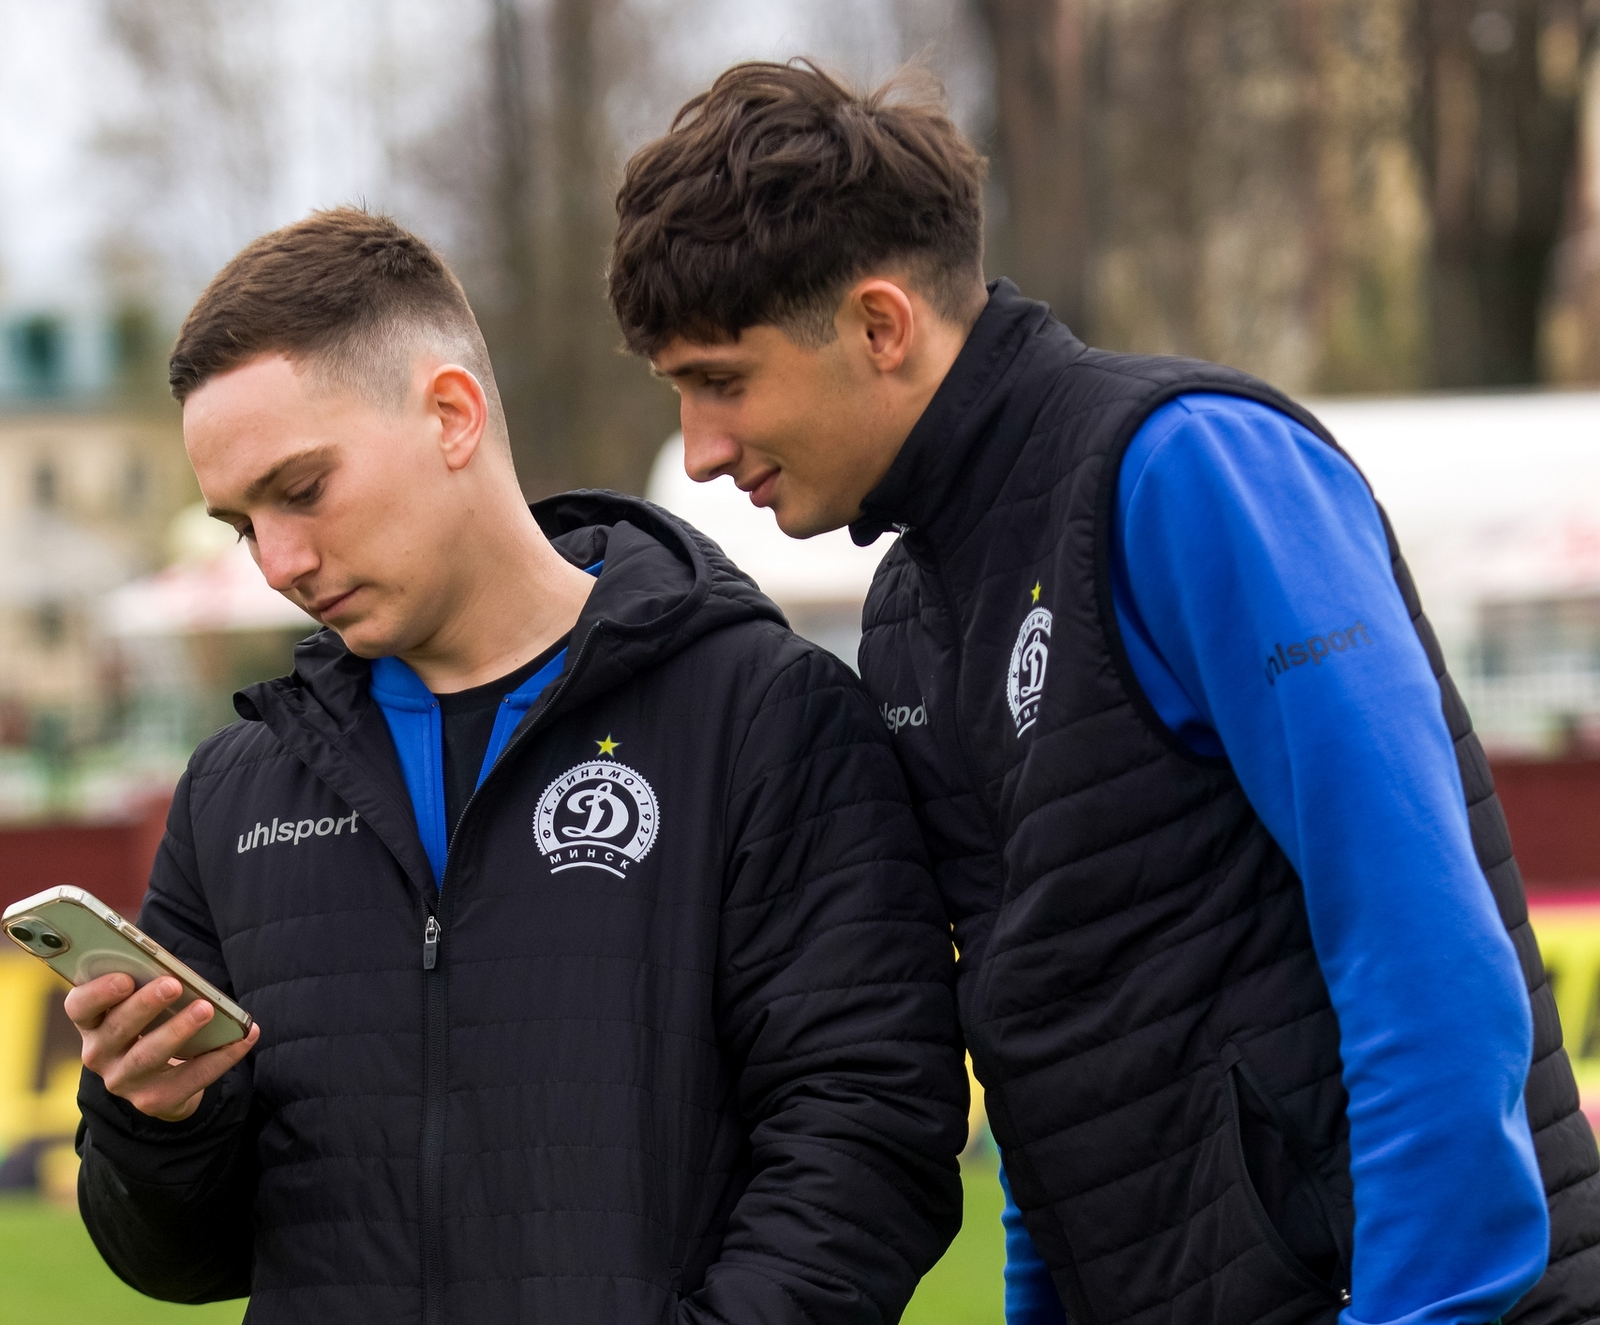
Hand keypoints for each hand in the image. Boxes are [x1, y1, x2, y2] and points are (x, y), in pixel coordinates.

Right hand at [66, 973, 259, 1121]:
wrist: (161, 1080)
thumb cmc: (153, 1022)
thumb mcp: (141, 1000)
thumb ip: (147, 980)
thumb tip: (170, 963)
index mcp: (92, 1021)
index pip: (79, 1006)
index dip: (98, 993)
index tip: (124, 977)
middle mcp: (100, 1054)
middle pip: (118, 1029)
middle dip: (146, 1005)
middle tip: (174, 984)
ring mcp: (124, 1081)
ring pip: (149, 1056)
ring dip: (179, 1030)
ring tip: (206, 1009)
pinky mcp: (154, 1101)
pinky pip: (190, 1079)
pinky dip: (222, 1056)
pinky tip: (245, 1036)